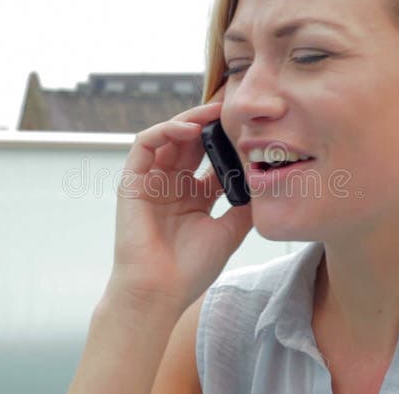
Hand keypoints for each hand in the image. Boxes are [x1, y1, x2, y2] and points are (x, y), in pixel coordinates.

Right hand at [106, 94, 252, 315]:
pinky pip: (145, 144)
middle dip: (210, 121)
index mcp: (193, 196)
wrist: (159, 292)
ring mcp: (151, 182)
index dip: (228, 139)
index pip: (211, 157)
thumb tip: (266, 180)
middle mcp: (172, 185)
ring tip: (213, 112)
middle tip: (233, 104)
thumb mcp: (228, 232)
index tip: (251, 125)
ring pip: (168, 136)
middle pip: (191, 141)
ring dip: (189, 120)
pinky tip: (189, 130)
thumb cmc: (190, 269)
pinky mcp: (132, 181)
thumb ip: (243, 205)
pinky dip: (165, 131)